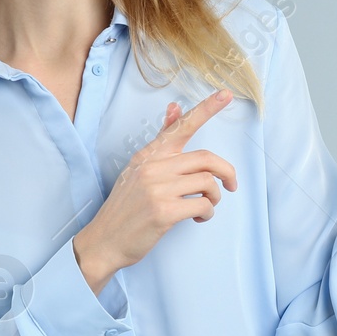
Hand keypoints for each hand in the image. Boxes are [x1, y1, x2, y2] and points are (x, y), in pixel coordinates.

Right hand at [73, 89, 238, 293]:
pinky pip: (202, 205)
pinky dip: (207, 213)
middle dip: (226, 171)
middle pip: (205, 158)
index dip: (206, 109)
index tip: (225, 94)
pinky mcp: (163, 212)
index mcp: (149, 155)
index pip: (180, 127)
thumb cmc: (126, 207)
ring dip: (214, 197)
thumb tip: (175, 107)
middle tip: (231, 184)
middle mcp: (153, 167)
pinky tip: (198, 218)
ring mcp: (157, 189)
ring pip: (207, 183)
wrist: (105, 240)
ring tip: (205, 206)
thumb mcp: (139, 169)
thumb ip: (161, 141)